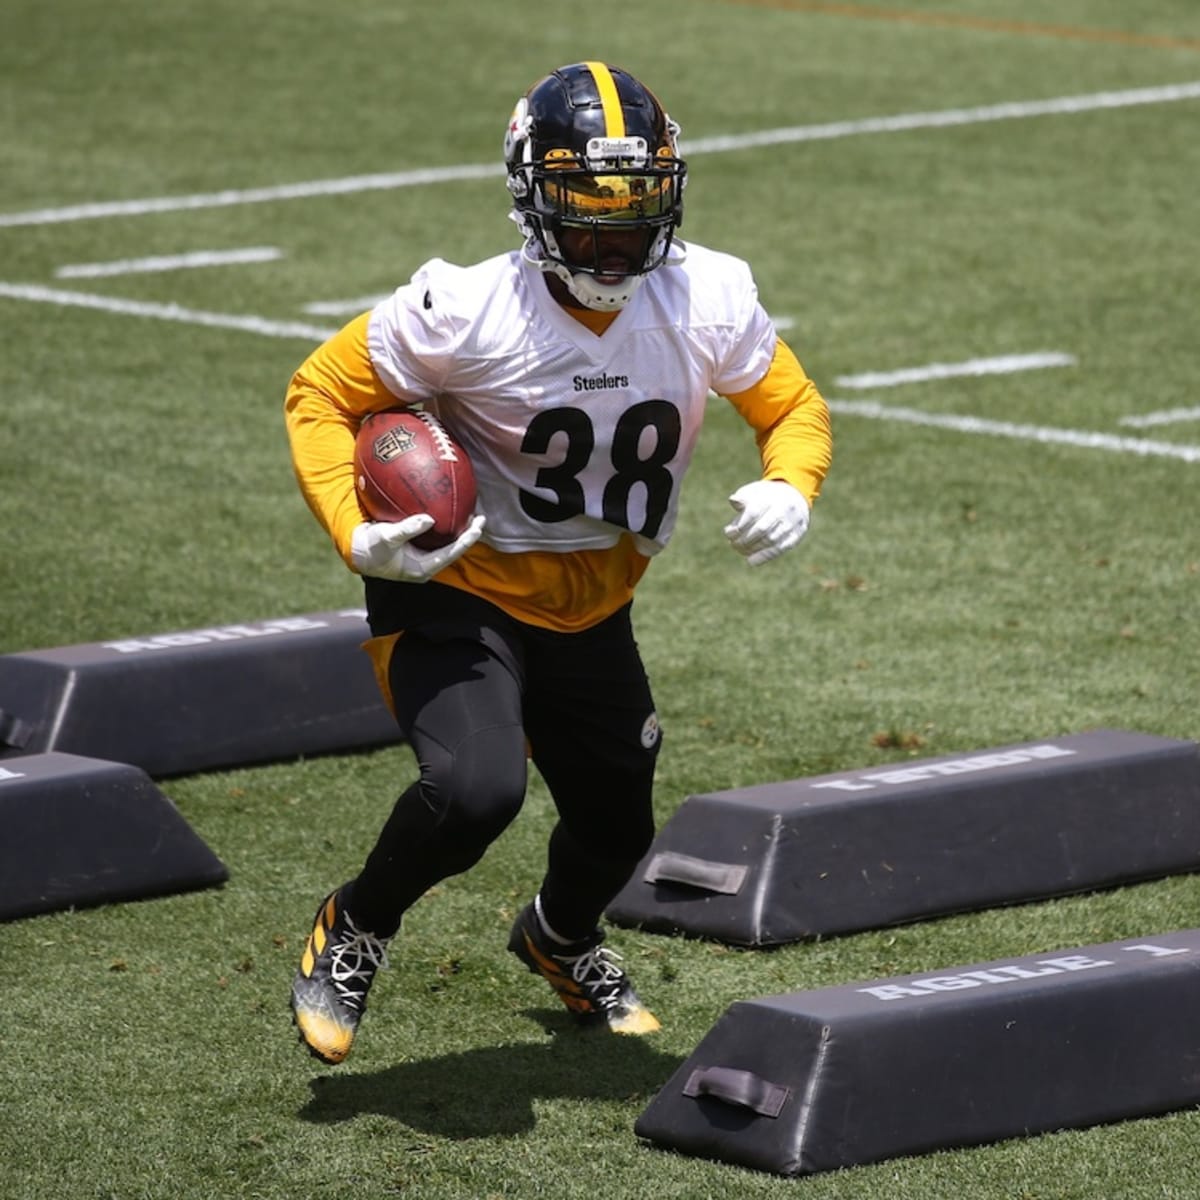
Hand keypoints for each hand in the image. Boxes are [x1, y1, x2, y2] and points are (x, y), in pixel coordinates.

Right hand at [350, 513, 485, 582]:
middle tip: (480, 517)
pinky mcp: (417, 551)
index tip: (479, 526)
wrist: (358, 554)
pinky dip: (444, 526)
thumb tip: (430, 519)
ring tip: (470, 514)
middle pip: (454, 549)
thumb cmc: (371, 547)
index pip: (452, 553)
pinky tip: (447, 510)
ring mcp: (422, 559)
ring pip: (446, 544)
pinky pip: (436, 538)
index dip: (468, 539)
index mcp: (423, 568)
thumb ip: (407, 529)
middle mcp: (426, 565)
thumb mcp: (386, 537)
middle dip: (468, 534)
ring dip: (458, 530)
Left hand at [723, 480, 809, 565]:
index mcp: (772, 496)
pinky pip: (780, 548)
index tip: (729, 532)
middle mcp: (785, 509)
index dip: (740, 525)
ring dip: (752, 548)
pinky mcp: (796, 535)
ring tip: (740, 550)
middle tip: (733, 544)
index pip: (753, 512)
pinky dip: (764, 556)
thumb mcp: (755, 492)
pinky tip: (751, 561)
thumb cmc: (767, 496)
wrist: (794, 496)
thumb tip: (733, 501)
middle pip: (762, 528)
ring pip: (770, 540)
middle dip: (744, 539)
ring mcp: (792, 523)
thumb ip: (743, 498)